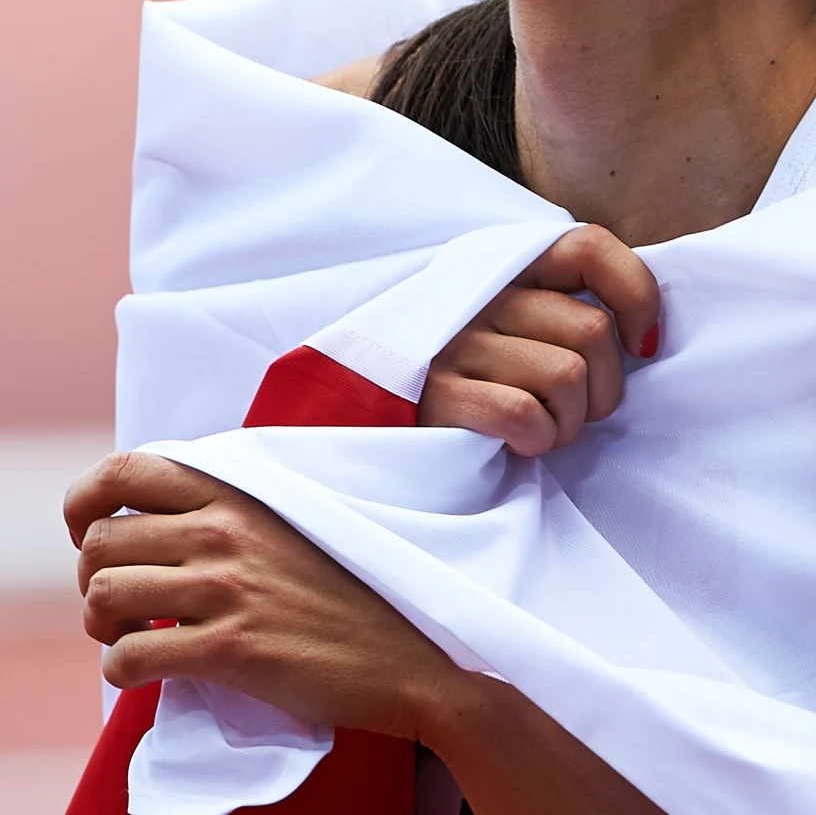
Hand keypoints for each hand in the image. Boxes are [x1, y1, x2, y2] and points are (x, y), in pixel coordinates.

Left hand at [64, 450, 466, 737]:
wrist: (406, 649)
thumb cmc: (343, 585)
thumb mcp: (287, 518)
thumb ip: (227, 504)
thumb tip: (156, 509)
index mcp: (238, 491)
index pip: (124, 470)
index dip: (85, 502)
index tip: (91, 533)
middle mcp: (225, 529)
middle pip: (100, 540)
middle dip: (92, 576)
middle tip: (122, 601)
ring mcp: (226, 588)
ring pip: (102, 596)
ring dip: (104, 626)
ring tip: (136, 634)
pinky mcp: (230, 649)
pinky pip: (127, 658)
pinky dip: (122, 670)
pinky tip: (154, 668)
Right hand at [418, 226, 659, 457]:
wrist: (370, 409)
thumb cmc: (473, 371)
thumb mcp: (518, 321)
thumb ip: (569, 308)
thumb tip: (646, 338)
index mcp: (509, 267)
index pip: (590, 248)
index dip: (637, 295)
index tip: (642, 345)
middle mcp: (484, 294)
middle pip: (593, 331)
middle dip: (605, 389)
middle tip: (576, 410)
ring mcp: (458, 341)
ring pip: (568, 377)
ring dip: (568, 422)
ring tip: (542, 427)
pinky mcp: (438, 394)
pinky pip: (524, 414)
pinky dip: (536, 438)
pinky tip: (518, 441)